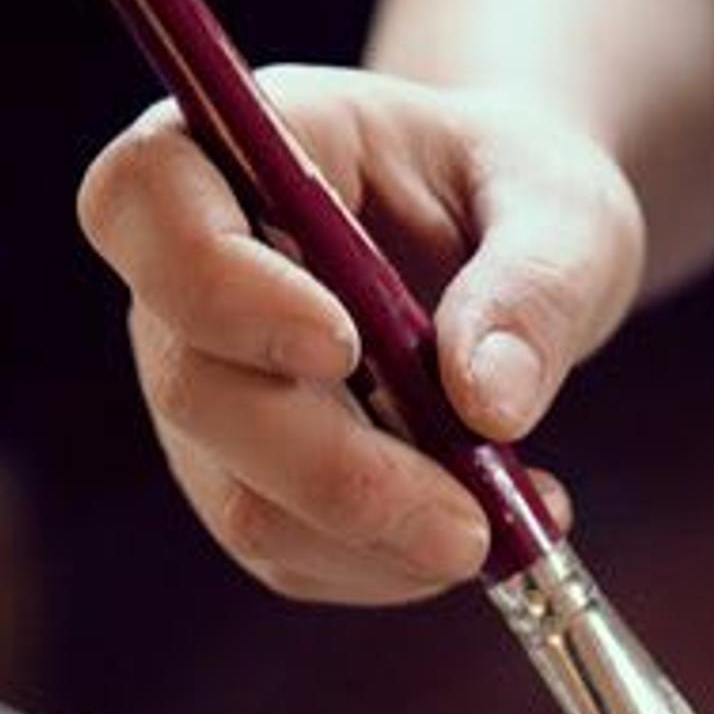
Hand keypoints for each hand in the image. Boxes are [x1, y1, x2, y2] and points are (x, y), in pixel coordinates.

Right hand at [77, 69, 645, 602]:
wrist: (515, 256)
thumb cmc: (521, 200)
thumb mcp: (566, 210)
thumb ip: (535, 285)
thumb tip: (488, 402)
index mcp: (245, 148)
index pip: (147, 201)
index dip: (219, 287)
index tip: (344, 348)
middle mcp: (189, 276)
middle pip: (194, 387)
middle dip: (336, 472)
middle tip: (470, 524)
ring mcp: (207, 387)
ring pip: (242, 499)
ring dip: (376, 541)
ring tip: (504, 523)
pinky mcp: (245, 481)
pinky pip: (292, 554)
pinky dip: (390, 565)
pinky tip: (479, 528)